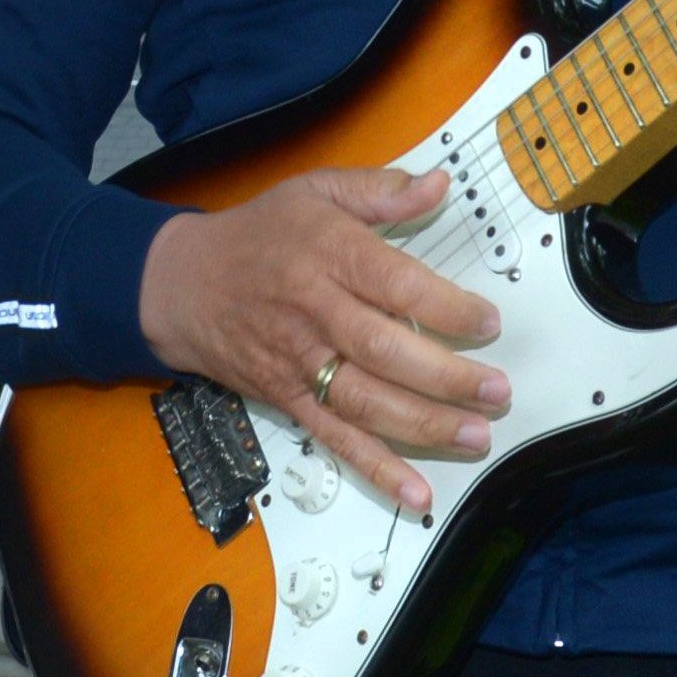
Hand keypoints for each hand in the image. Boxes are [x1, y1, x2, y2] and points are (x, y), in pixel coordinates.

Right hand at [136, 169, 507, 515]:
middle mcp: (315, 311)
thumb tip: (439, 184)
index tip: (488, 321)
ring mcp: (301, 362)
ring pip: (367, 402)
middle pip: (386, 351)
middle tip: (496, 389)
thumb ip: (379, 190)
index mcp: (327, 254)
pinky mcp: (290, 400)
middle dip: (448, 377)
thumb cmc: (255, 236)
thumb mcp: (314, 192)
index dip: (448, 308)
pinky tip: (416, 492)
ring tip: (476, 435)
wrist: (180, 284)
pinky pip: (337, 440)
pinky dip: (377, 469)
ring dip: (426, 425)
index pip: (397, 285)